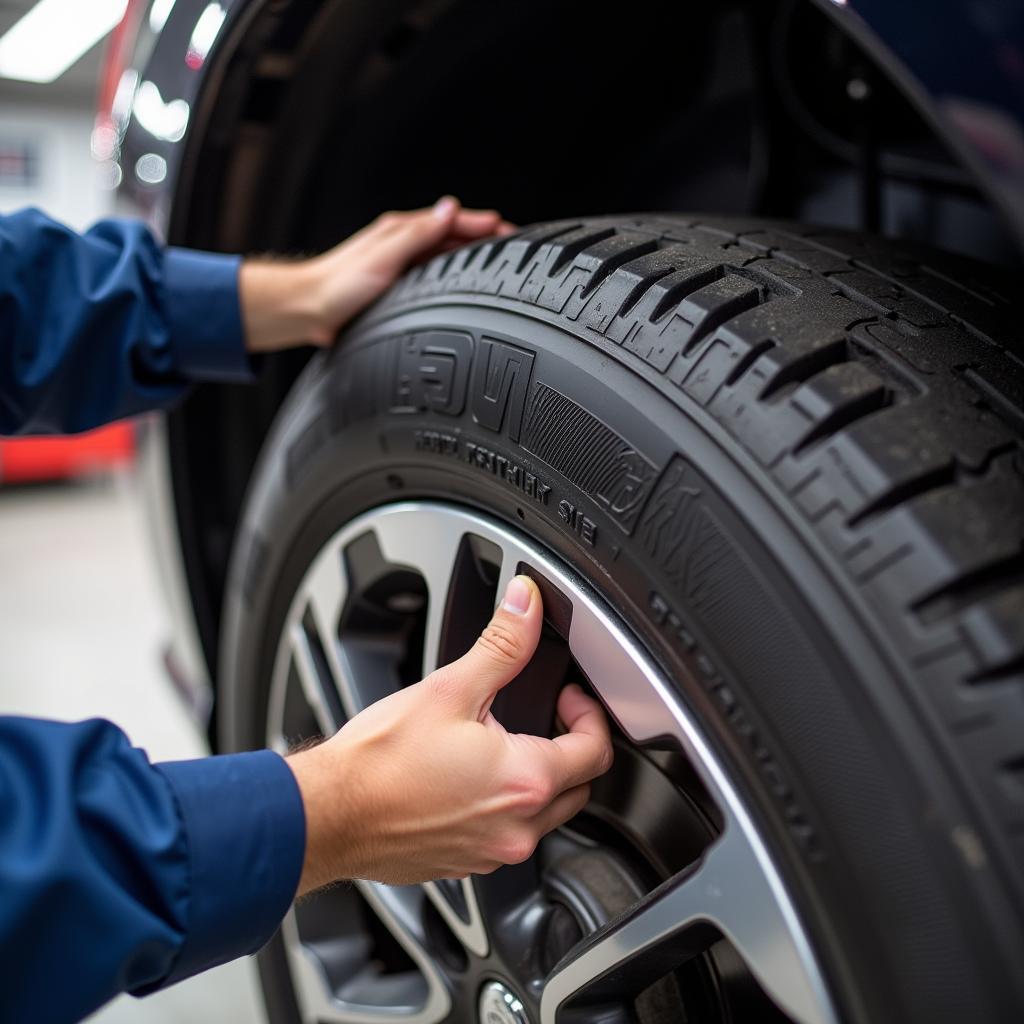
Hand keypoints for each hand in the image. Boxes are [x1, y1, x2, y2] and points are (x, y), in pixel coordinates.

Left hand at [240, 196, 514, 352]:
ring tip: (499, 270)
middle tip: (516, 251)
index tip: (510, 231)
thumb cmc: (338, 286)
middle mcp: (404, 245)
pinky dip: (455, 281)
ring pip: (446, 259)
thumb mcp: (383, 256)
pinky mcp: (398, 289)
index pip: (453, 221)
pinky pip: (435, 279)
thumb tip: (450, 209)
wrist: (306, 311)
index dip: (483, 225)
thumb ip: (418, 234)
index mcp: (402, 230)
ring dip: (472, 261)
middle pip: (454, 239)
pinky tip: (464, 293)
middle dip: (485, 242)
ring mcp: (402, 267)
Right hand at [286, 576, 613, 892]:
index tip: (567, 697)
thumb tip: (527, 606)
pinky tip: (472, 780)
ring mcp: (492, 854)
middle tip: (545, 716)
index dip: (589, 715)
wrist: (327, 814)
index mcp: (525, 781)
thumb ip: (502, 645)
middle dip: (571, 747)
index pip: (595, 750)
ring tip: (505, 743)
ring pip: (545, 816)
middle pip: (579, 787)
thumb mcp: (449, 689)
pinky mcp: (466, 865)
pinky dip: (505, 808)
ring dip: (541, 780)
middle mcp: (517, 828)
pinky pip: (507, 836)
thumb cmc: (378, 762)